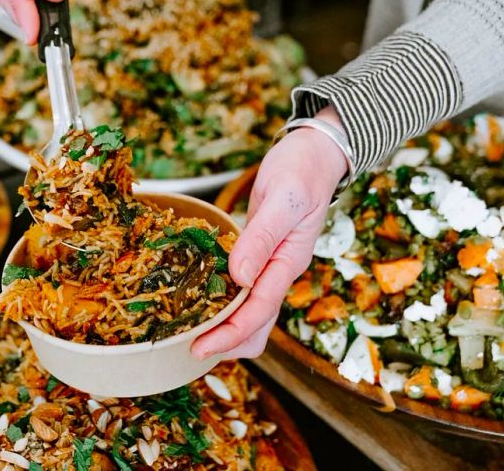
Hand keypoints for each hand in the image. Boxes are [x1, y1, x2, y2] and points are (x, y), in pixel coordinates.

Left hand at [192, 107, 347, 359]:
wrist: (314, 155)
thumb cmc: (302, 172)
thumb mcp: (283, 199)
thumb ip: (262, 238)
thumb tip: (240, 279)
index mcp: (288, 263)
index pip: (259, 312)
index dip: (230, 334)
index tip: (200, 348)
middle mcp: (279, 272)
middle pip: (256, 325)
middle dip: (227, 341)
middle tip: (189, 346)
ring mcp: (269, 266)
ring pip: (250, 312)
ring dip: (224, 327)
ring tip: (190, 330)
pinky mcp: (258, 254)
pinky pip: (242, 290)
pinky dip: (222, 302)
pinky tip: (199, 299)